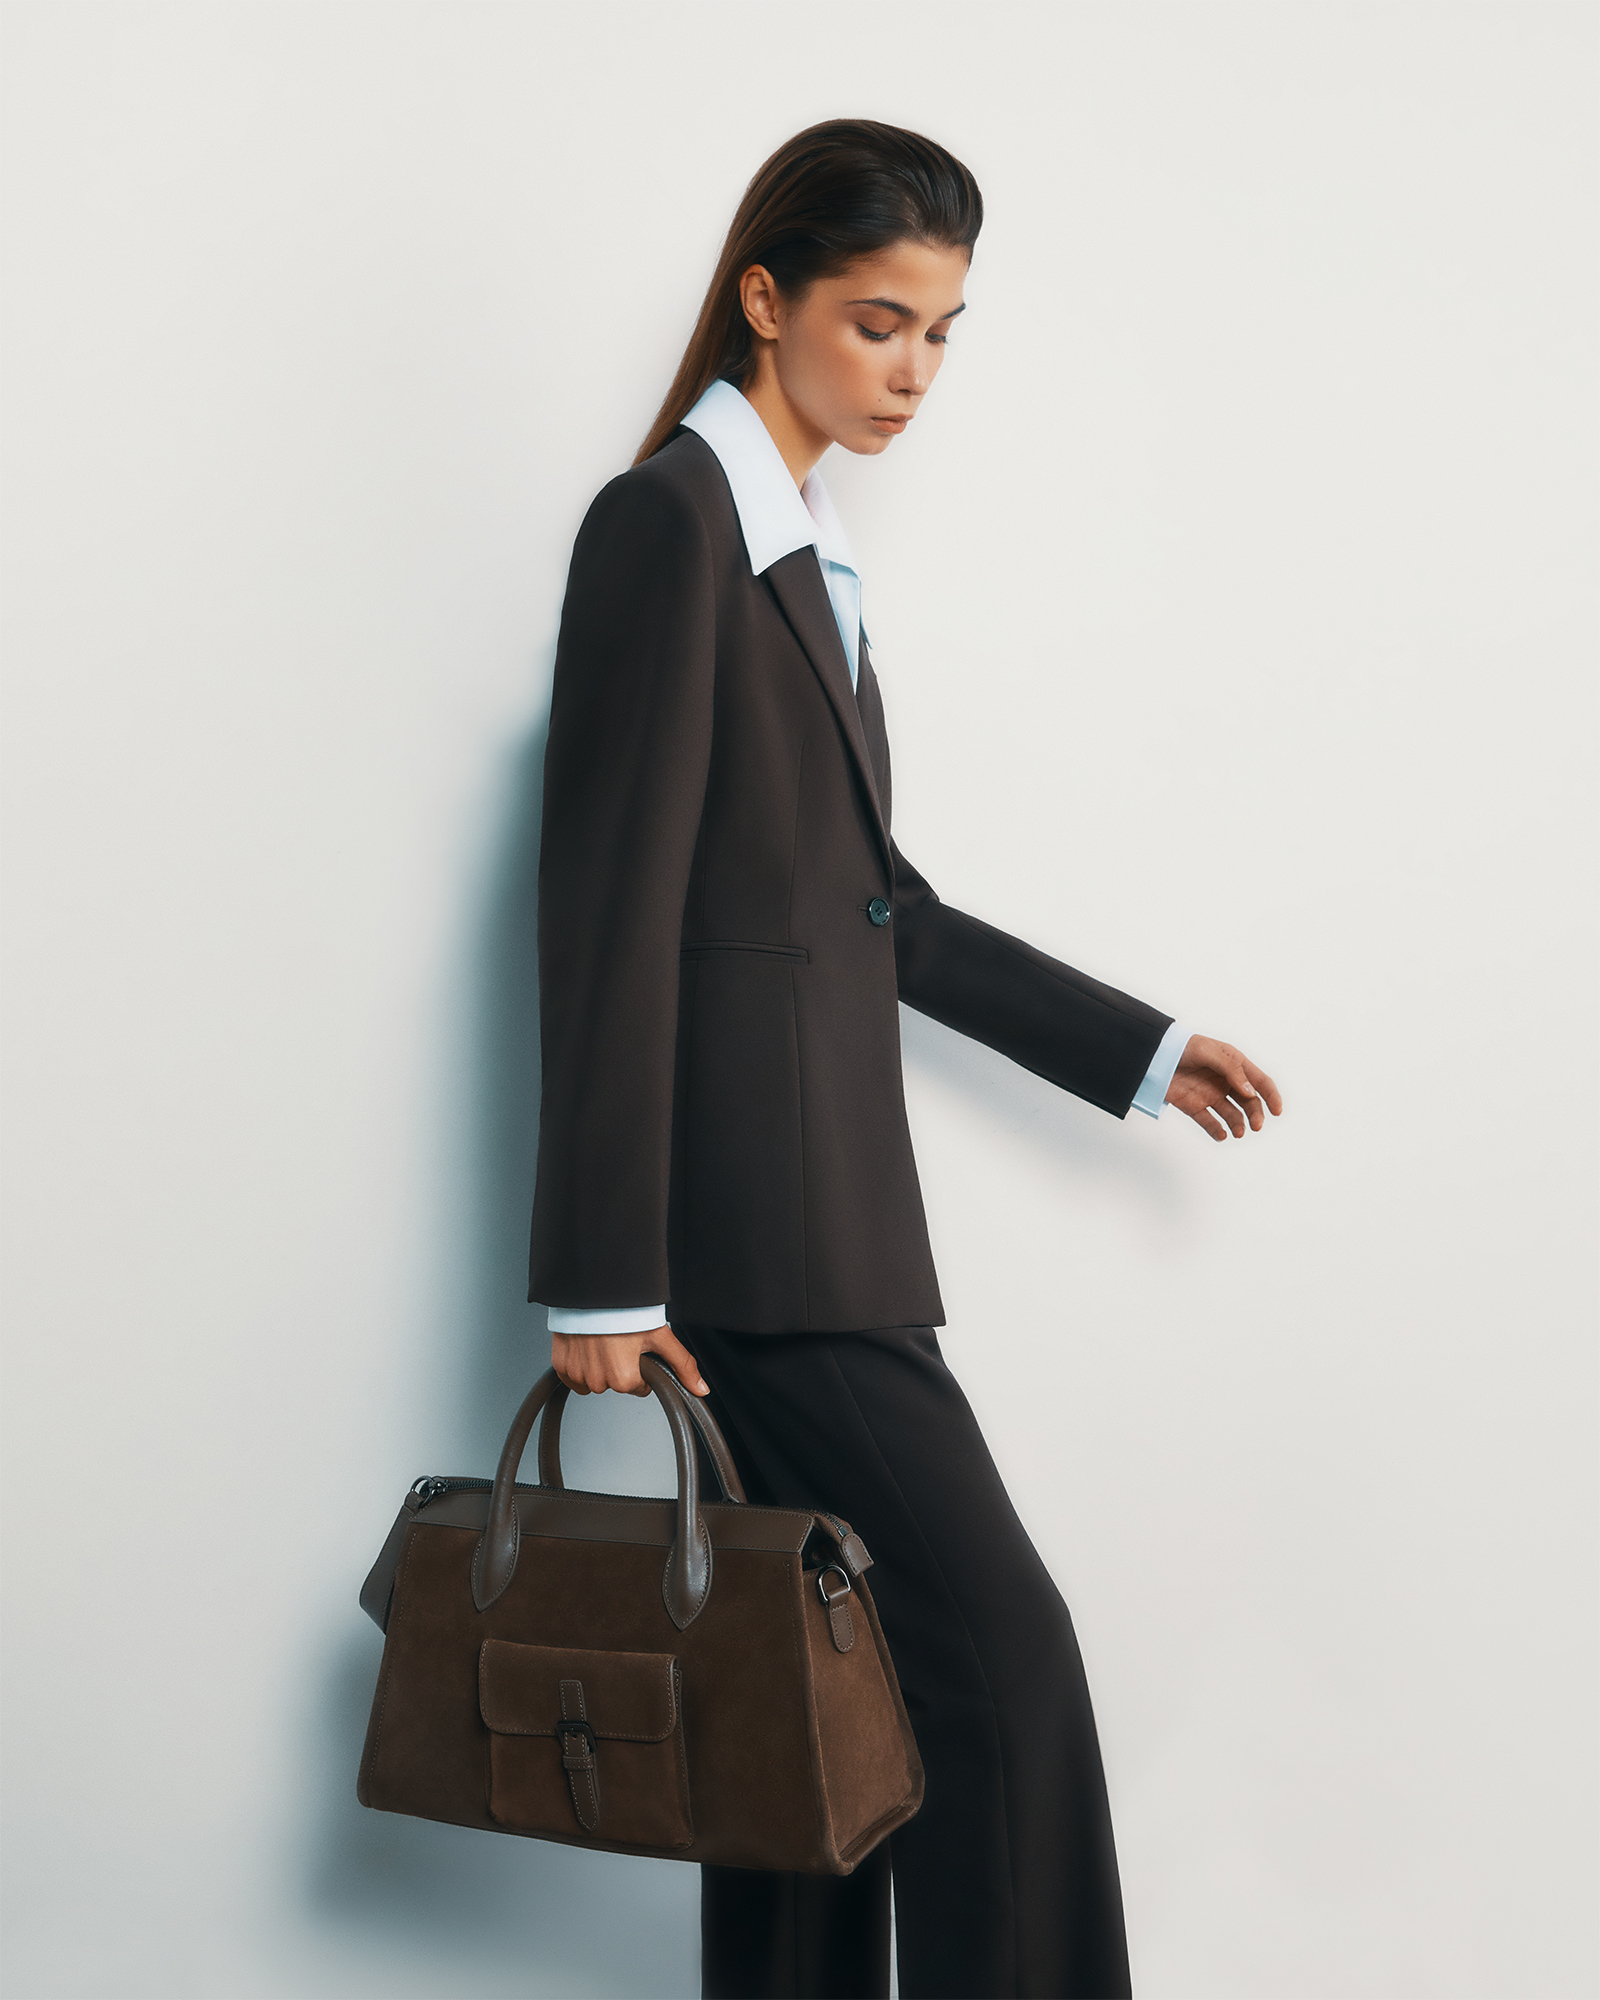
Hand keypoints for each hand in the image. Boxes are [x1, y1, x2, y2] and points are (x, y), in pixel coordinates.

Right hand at [550, 1325, 709, 1397]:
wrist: (595, 1289)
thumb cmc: (626, 1311)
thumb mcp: (660, 1336)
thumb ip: (682, 1365)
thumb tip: (700, 1389)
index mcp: (624, 1378)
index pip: (637, 1387)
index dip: (639, 1367)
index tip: (635, 1349)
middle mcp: (599, 1381)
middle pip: (615, 1384)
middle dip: (619, 1367)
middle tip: (620, 1341)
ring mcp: (578, 1374)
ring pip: (593, 1382)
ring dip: (598, 1367)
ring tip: (603, 1341)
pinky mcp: (561, 1365)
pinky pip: (571, 1377)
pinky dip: (578, 1366)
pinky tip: (587, 1347)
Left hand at [1166, 1034, 1282, 1140]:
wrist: (1152, 1056)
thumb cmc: (1181, 1046)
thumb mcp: (1208, 1052)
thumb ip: (1230, 1070)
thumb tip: (1249, 1091)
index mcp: (1234, 1064)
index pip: (1259, 1081)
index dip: (1271, 1096)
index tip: (1277, 1111)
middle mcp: (1225, 1081)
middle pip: (1249, 1102)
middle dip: (1256, 1114)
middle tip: (1256, 1126)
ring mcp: (1211, 1095)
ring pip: (1232, 1115)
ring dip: (1238, 1125)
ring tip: (1237, 1132)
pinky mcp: (1194, 1106)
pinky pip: (1210, 1123)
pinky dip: (1217, 1131)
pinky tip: (1221, 1134)